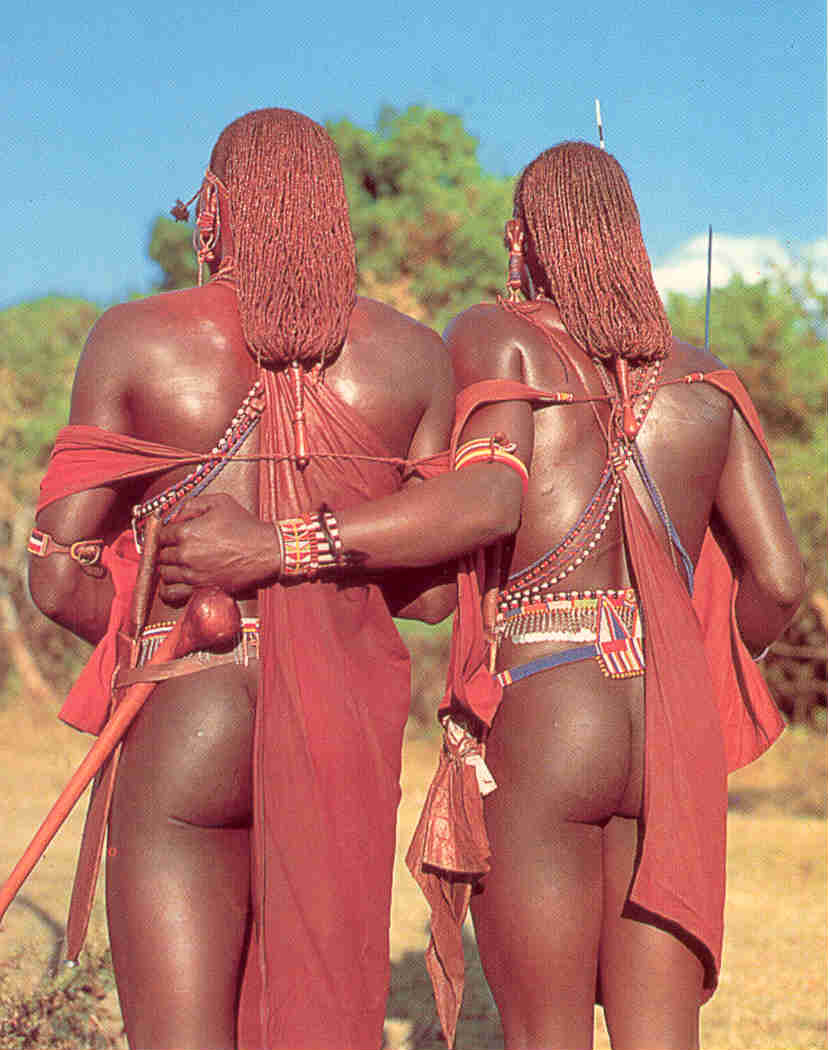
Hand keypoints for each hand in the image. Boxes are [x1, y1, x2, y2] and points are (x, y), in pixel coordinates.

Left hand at [157, 494, 279, 603]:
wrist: (266, 551)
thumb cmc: (244, 525)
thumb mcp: (220, 502)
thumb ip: (192, 504)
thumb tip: (174, 516)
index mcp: (186, 532)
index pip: (161, 535)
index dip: (167, 534)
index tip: (174, 535)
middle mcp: (185, 554)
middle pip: (161, 555)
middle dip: (168, 551)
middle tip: (179, 549)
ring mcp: (192, 574)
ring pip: (164, 573)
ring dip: (169, 568)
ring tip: (179, 564)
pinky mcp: (200, 589)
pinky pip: (171, 594)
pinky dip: (167, 589)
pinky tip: (174, 583)